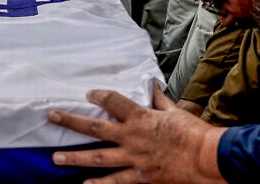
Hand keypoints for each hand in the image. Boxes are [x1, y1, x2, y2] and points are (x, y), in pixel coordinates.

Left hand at [48, 87, 225, 183]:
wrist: (207, 157)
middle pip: (94, 128)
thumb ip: (159, 100)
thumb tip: (152, 86)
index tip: (87, 94)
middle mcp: (131, 137)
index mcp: (140, 117)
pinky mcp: (140, 177)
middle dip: (71, 122)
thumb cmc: (192, 132)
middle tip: (52, 117)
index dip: (98, 96)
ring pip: (97, 158)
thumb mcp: (174, 111)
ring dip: (75, 158)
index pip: (112, 101)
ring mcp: (133, 158)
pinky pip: (115, 182)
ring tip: (56, 158)